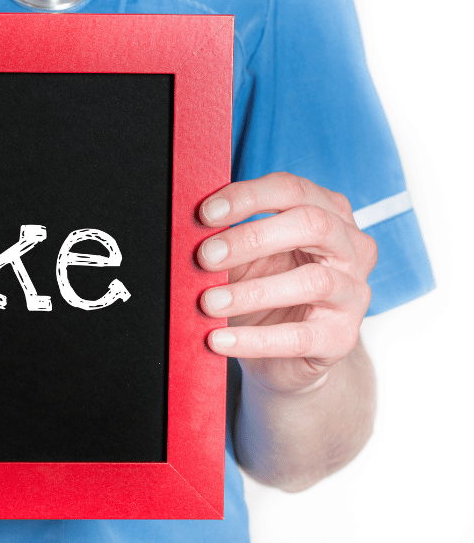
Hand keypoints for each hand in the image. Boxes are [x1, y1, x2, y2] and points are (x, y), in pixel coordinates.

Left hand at [197, 172, 376, 393]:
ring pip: (312, 281)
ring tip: (208, 303)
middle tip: (205, 257)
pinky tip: (220, 340)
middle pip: (311, 224)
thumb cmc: (266, 290)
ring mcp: (353, 292)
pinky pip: (299, 336)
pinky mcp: (342, 336)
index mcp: (327, 214)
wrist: (283, 353)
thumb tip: (188, 229)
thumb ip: (227, 239)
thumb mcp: (246, 257)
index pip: (292, 189)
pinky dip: (255, 339)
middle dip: (252, 238)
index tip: (206, 214)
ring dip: (252, 292)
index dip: (247, 197)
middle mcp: (351, 248)